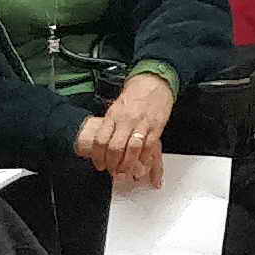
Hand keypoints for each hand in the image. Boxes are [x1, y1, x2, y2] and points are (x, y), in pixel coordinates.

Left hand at [75, 73, 173, 187]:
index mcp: (113, 116)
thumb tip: (101, 144)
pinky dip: (144, 158)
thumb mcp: (115, 108)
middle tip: (112, 171)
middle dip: (112, 164)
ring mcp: (141, 124)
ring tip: (125, 171)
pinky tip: (140, 163)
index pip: (101, 140)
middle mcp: (126, 120)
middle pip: (115, 147)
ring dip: (128, 164)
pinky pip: (148, 147)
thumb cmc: (135, 96)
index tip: (100, 164)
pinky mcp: (156, 127)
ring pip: (132, 150)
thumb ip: (109, 125)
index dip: (98, 156)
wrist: (153, 83)